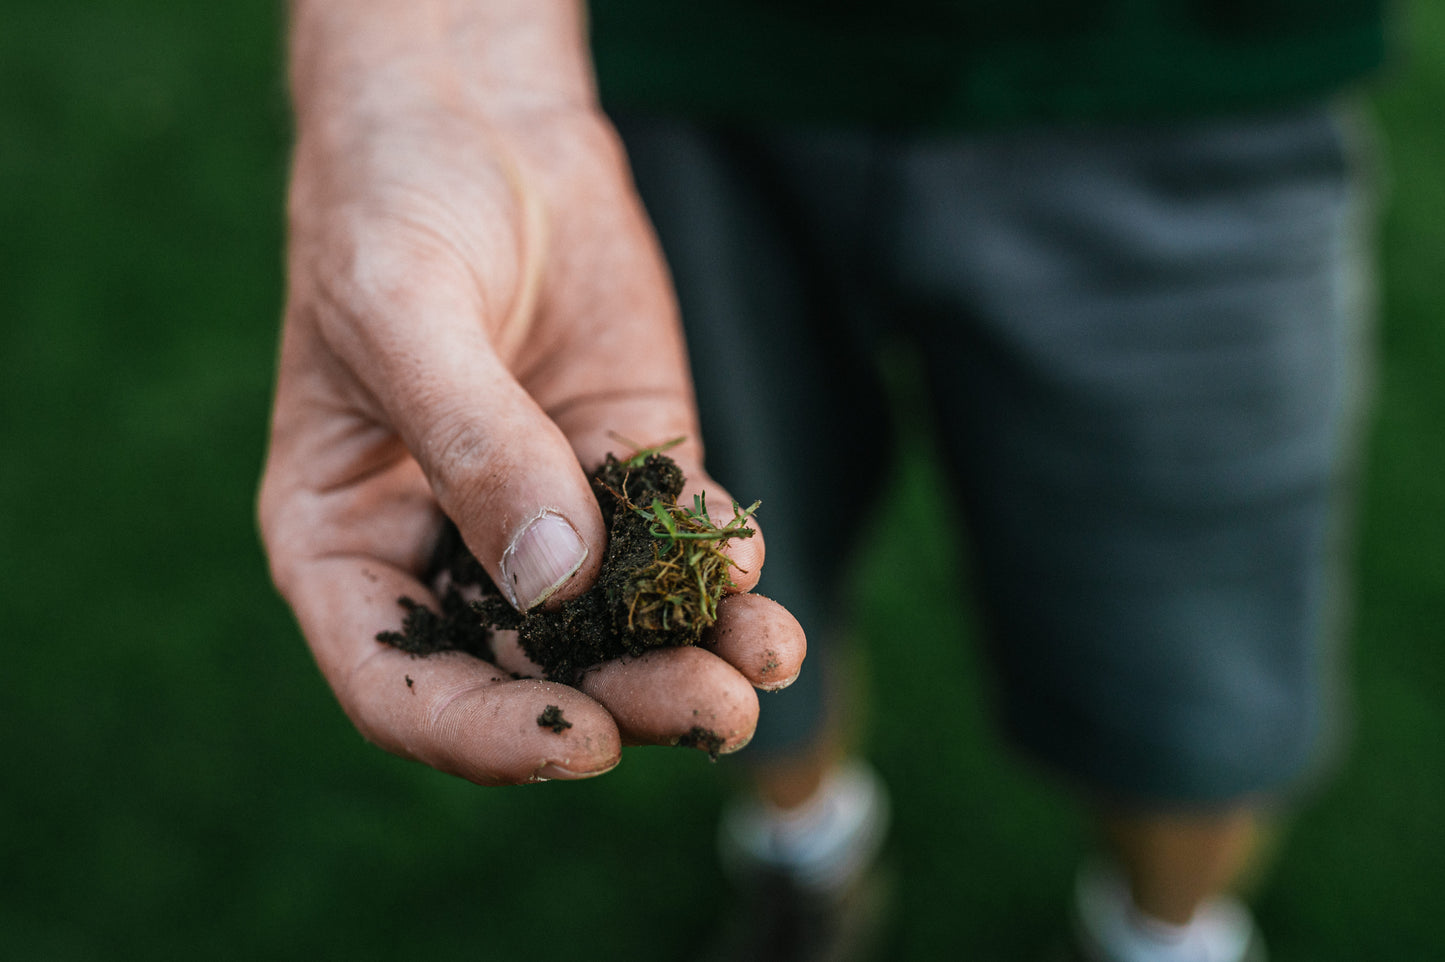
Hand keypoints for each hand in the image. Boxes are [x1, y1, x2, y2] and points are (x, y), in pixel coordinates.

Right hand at [259, 0, 804, 784]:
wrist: (480, 126)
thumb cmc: (393, 208)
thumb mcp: (403, 313)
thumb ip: (472, 444)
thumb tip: (557, 580)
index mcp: (347, 545)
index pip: (401, 682)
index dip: (485, 732)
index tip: (579, 742)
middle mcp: (446, 551)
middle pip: (531, 669)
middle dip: (626, 701)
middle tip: (715, 707)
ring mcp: (545, 517)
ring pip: (618, 625)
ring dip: (695, 653)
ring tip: (766, 660)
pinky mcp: (624, 468)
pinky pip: (673, 542)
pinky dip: (718, 571)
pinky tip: (752, 572)